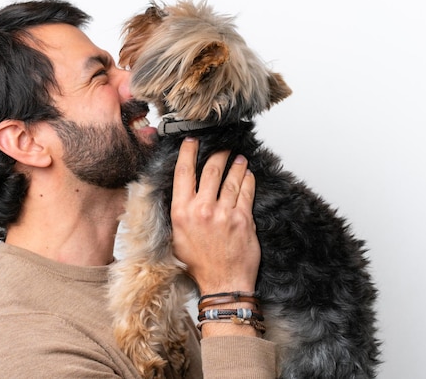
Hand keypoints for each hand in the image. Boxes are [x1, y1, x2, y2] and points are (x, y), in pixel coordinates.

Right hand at [171, 138, 259, 295]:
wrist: (222, 283)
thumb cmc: (200, 265)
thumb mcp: (176, 239)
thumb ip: (179, 215)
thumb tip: (182, 195)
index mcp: (181, 212)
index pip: (183, 173)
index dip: (187, 153)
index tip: (191, 142)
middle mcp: (201, 210)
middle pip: (210, 170)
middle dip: (218, 154)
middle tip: (222, 148)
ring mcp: (224, 213)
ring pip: (231, 178)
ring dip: (236, 165)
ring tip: (238, 158)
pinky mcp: (243, 219)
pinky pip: (246, 192)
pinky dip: (248, 180)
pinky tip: (248, 175)